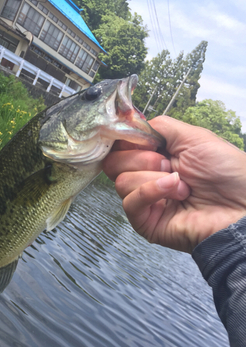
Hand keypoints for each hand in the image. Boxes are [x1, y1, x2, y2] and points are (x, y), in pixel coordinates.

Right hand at [103, 116, 245, 252]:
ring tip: (181, 184)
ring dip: (153, 177)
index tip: (143, 138)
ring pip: (121, 181)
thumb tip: (131, 124)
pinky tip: (174, 192)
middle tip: (168, 163)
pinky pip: (129, 202)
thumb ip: (159, 127)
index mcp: (156, 156)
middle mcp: (147, 177)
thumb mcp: (192, 137)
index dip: (127, 139)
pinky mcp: (145, 222)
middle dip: (141, 157)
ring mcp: (145, 201)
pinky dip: (150, 192)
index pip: (121, 145)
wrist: (241, 206)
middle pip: (113, 162)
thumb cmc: (226, 172)